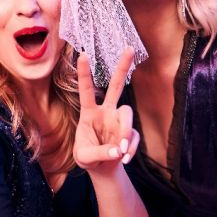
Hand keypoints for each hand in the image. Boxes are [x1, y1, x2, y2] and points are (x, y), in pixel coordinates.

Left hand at [73, 48, 138, 176]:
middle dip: (122, 68)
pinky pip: (134, 137)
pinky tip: (123, 159)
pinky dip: (130, 149)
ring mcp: (119, 121)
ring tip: (120, 151)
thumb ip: (99, 153)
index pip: (86, 91)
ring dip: (125, 132)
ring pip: (127, 114)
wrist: (101, 168)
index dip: (84, 73)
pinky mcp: (130, 132)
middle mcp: (105, 112)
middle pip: (115, 86)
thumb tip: (118, 149)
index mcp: (88, 113)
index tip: (83, 54)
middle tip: (130, 48)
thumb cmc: (86, 157)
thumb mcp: (84, 157)